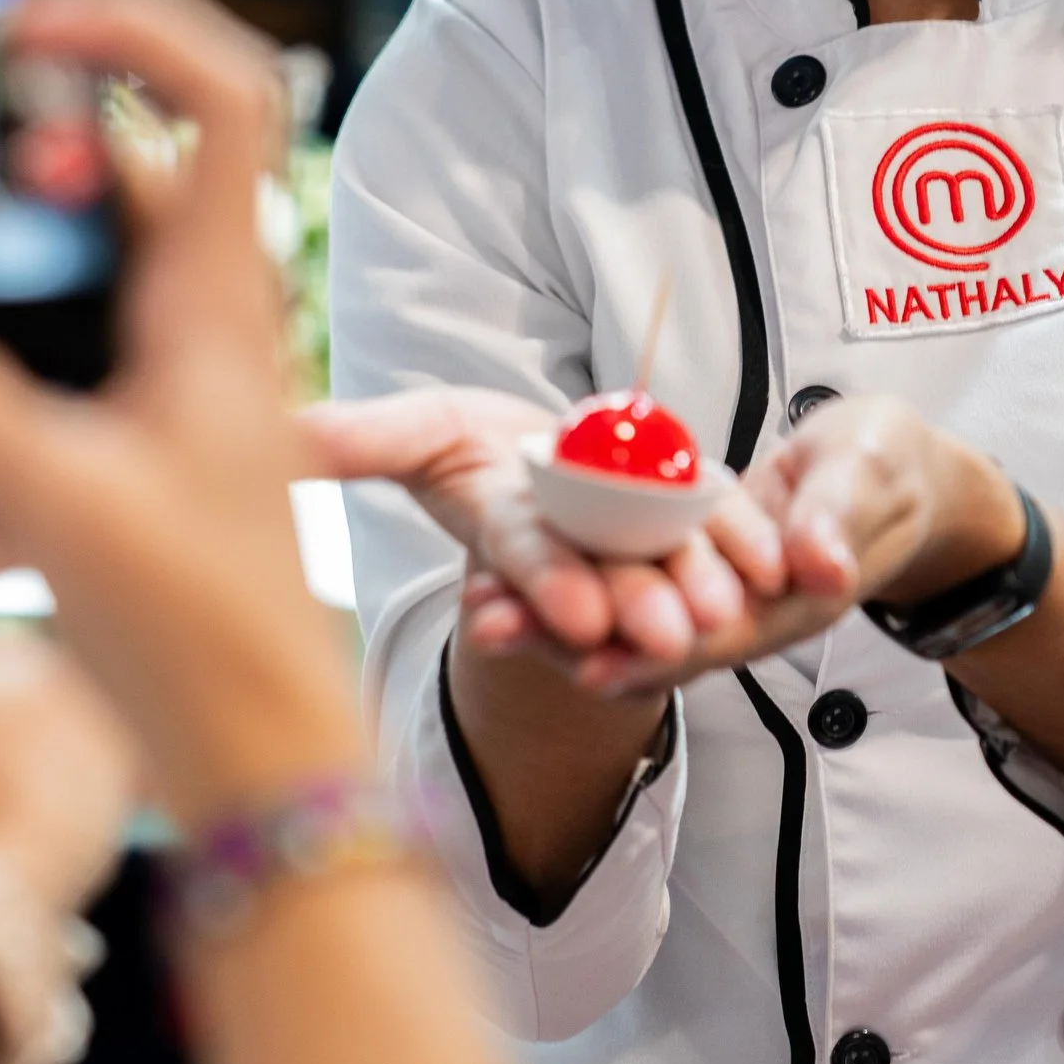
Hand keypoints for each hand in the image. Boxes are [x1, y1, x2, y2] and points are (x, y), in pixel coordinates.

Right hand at [0, 0, 363, 821]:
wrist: (260, 753)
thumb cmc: (204, 636)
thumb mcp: (68, 511)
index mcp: (220, 301)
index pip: (226, 94)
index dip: (138, 24)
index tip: (31, 25)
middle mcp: (203, 317)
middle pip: (113, 163)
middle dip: (5, 144)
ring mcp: (171, 372)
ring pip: (72, 254)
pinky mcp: (134, 433)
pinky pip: (49, 349)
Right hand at [302, 384, 791, 684]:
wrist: (561, 455)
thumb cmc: (480, 449)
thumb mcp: (423, 432)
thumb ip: (363, 441)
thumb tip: (280, 437)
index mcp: (512, 534)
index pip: (525, 561)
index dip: (544, 587)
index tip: (574, 613)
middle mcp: (579, 555)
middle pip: (607, 582)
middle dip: (632, 607)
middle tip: (665, 630)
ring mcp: (641, 543)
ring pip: (673, 568)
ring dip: (695, 589)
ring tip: (720, 607)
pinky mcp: (700, 519)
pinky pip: (730, 533)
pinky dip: (753, 545)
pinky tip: (783, 562)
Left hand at [478, 394, 1025, 699]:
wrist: (893, 475)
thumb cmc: (888, 469)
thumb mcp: (871, 475)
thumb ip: (839, 520)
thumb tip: (814, 568)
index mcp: (791, 603)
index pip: (710, 639)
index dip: (646, 649)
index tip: (581, 657)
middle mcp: (744, 613)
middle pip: (647, 640)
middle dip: (569, 638)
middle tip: (491, 624)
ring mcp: (713, 594)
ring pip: (624, 618)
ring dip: (553, 616)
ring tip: (478, 606)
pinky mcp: (689, 565)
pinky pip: (624, 580)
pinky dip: (571, 580)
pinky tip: (507, 570)